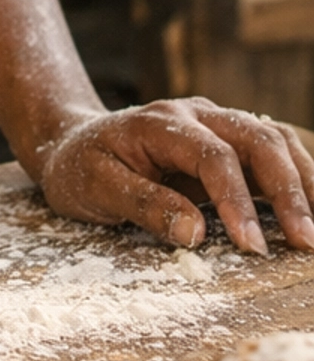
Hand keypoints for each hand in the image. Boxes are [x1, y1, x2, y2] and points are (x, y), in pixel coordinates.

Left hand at [38, 98, 313, 255]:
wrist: (71, 142)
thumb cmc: (80, 169)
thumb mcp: (95, 188)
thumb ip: (143, 206)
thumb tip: (195, 233)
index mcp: (160, 122)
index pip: (214, 156)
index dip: (237, 201)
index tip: (252, 246)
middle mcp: (195, 115)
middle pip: (258, 138)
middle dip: (289, 190)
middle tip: (306, 241)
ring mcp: (214, 123)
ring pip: (274, 138)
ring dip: (304, 180)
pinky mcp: (225, 140)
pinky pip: (271, 150)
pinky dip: (296, 176)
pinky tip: (309, 208)